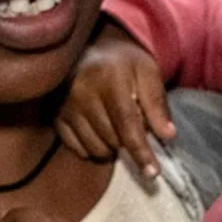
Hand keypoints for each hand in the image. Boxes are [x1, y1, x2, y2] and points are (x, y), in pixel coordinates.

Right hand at [60, 21, 175, 175]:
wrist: (89, 48)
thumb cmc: (123, 62)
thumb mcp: (147, 72)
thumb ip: (157, 102)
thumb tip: (167, 136)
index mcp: (109, 78)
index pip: (127, 123)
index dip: (141, 150)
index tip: (153, 173)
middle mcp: (82, 91)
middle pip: (112, 138)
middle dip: (128, 142)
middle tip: (133, 127)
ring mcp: (65, 105)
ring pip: (94, 147)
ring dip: (111, 148)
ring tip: (117, 130)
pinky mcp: (54, 115)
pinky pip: (76, 148)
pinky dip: (92, 148)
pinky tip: (99, 133)